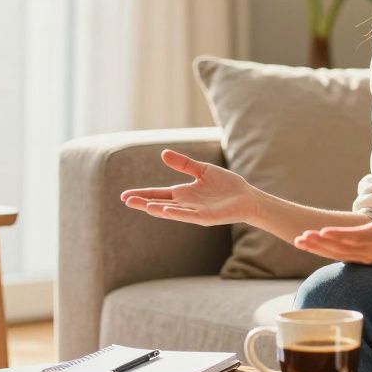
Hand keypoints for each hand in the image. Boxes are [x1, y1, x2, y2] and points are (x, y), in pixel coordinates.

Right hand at [120, 150, 257, 226]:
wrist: (247, 197)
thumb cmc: (226, 185)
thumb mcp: (202, 170)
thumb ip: (184, 164)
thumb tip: (163, 153)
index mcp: (183, 194)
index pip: (158, 194)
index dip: (142, 194)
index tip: (125, 196)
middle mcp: (186, 205)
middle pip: (160, 204)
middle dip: (143, 203)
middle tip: (126, 201)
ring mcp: (195, 212)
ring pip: (172, 212)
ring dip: (157, 209)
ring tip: (143, 206)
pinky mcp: (206, 217)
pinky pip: (189, 216)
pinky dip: (177, 213)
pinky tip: (167, 210)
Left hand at [294, 183, 371, 263]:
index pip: (359, 237)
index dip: (341, 235)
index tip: (324, 231)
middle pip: (344, 247)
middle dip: (323, 242)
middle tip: (304, 235)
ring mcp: (364, 255)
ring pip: (337, 253)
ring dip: (317, 248)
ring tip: (299, 240)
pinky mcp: (357, 257)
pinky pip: (336, 255)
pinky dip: (320, 250)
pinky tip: (304, 244)